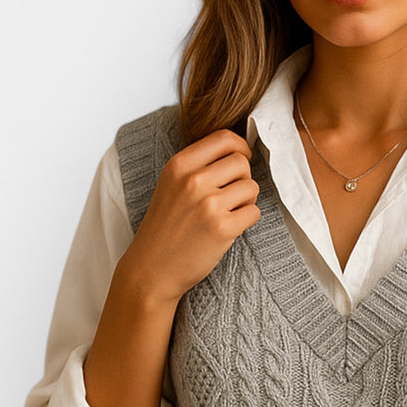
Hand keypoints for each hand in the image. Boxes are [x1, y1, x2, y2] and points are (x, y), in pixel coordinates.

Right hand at [119, 128, 260, 301]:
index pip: (224, 139)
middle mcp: (193, 180)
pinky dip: (247, 220)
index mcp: (179, 165)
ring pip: (251, 188)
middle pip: (242, 163)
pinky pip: (254, 212)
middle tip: (231, 196)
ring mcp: (208, 204)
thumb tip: (238, 151)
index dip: (241, 147)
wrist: (152, 268)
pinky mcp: (222, 228)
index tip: (242, 159)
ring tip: (228, 213)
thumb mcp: (171, 185)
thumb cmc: (165, 228)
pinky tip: (230, 228)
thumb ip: (198, 166)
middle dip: (243, 179)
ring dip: (246, 201)